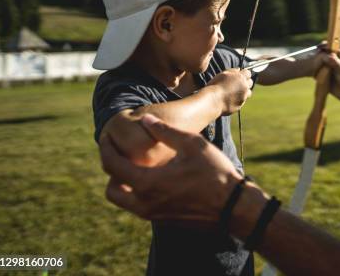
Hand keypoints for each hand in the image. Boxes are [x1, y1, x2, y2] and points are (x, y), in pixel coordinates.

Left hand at [100, 114, 242, 225]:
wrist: (233, 207)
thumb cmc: (215, 173)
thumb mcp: (192, 145)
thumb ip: (166, 131)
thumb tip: (146, 120)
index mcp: (148, 183)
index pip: (112, 166)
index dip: (106, 148)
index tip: (106, 137)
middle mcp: (145, 204)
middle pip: (111, 191)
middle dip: (111, 172)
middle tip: (118, 154)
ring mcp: (155, 215)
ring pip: (125, 202)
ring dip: (124, 184)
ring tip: (136, 166)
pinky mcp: (165, 220)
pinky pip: (140, 207)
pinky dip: (138, 193)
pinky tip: (154, 177)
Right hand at [208, 68, 252, 114]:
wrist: (213, 100)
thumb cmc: (216, 86)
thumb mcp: (223, 74)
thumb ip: (232, 71)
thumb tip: (239, 69)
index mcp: (240, 77)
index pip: (248, 73)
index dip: (243, 74)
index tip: (239, 76)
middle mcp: (244, 86)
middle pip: (250, 82)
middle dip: (245, 82)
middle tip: (237, 84)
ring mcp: (244, 96)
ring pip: (248, 92)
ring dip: (244, 91)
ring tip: (235, 92)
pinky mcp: (241, 104)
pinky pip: (243, 100)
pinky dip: (239, 99)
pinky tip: (231, 99)